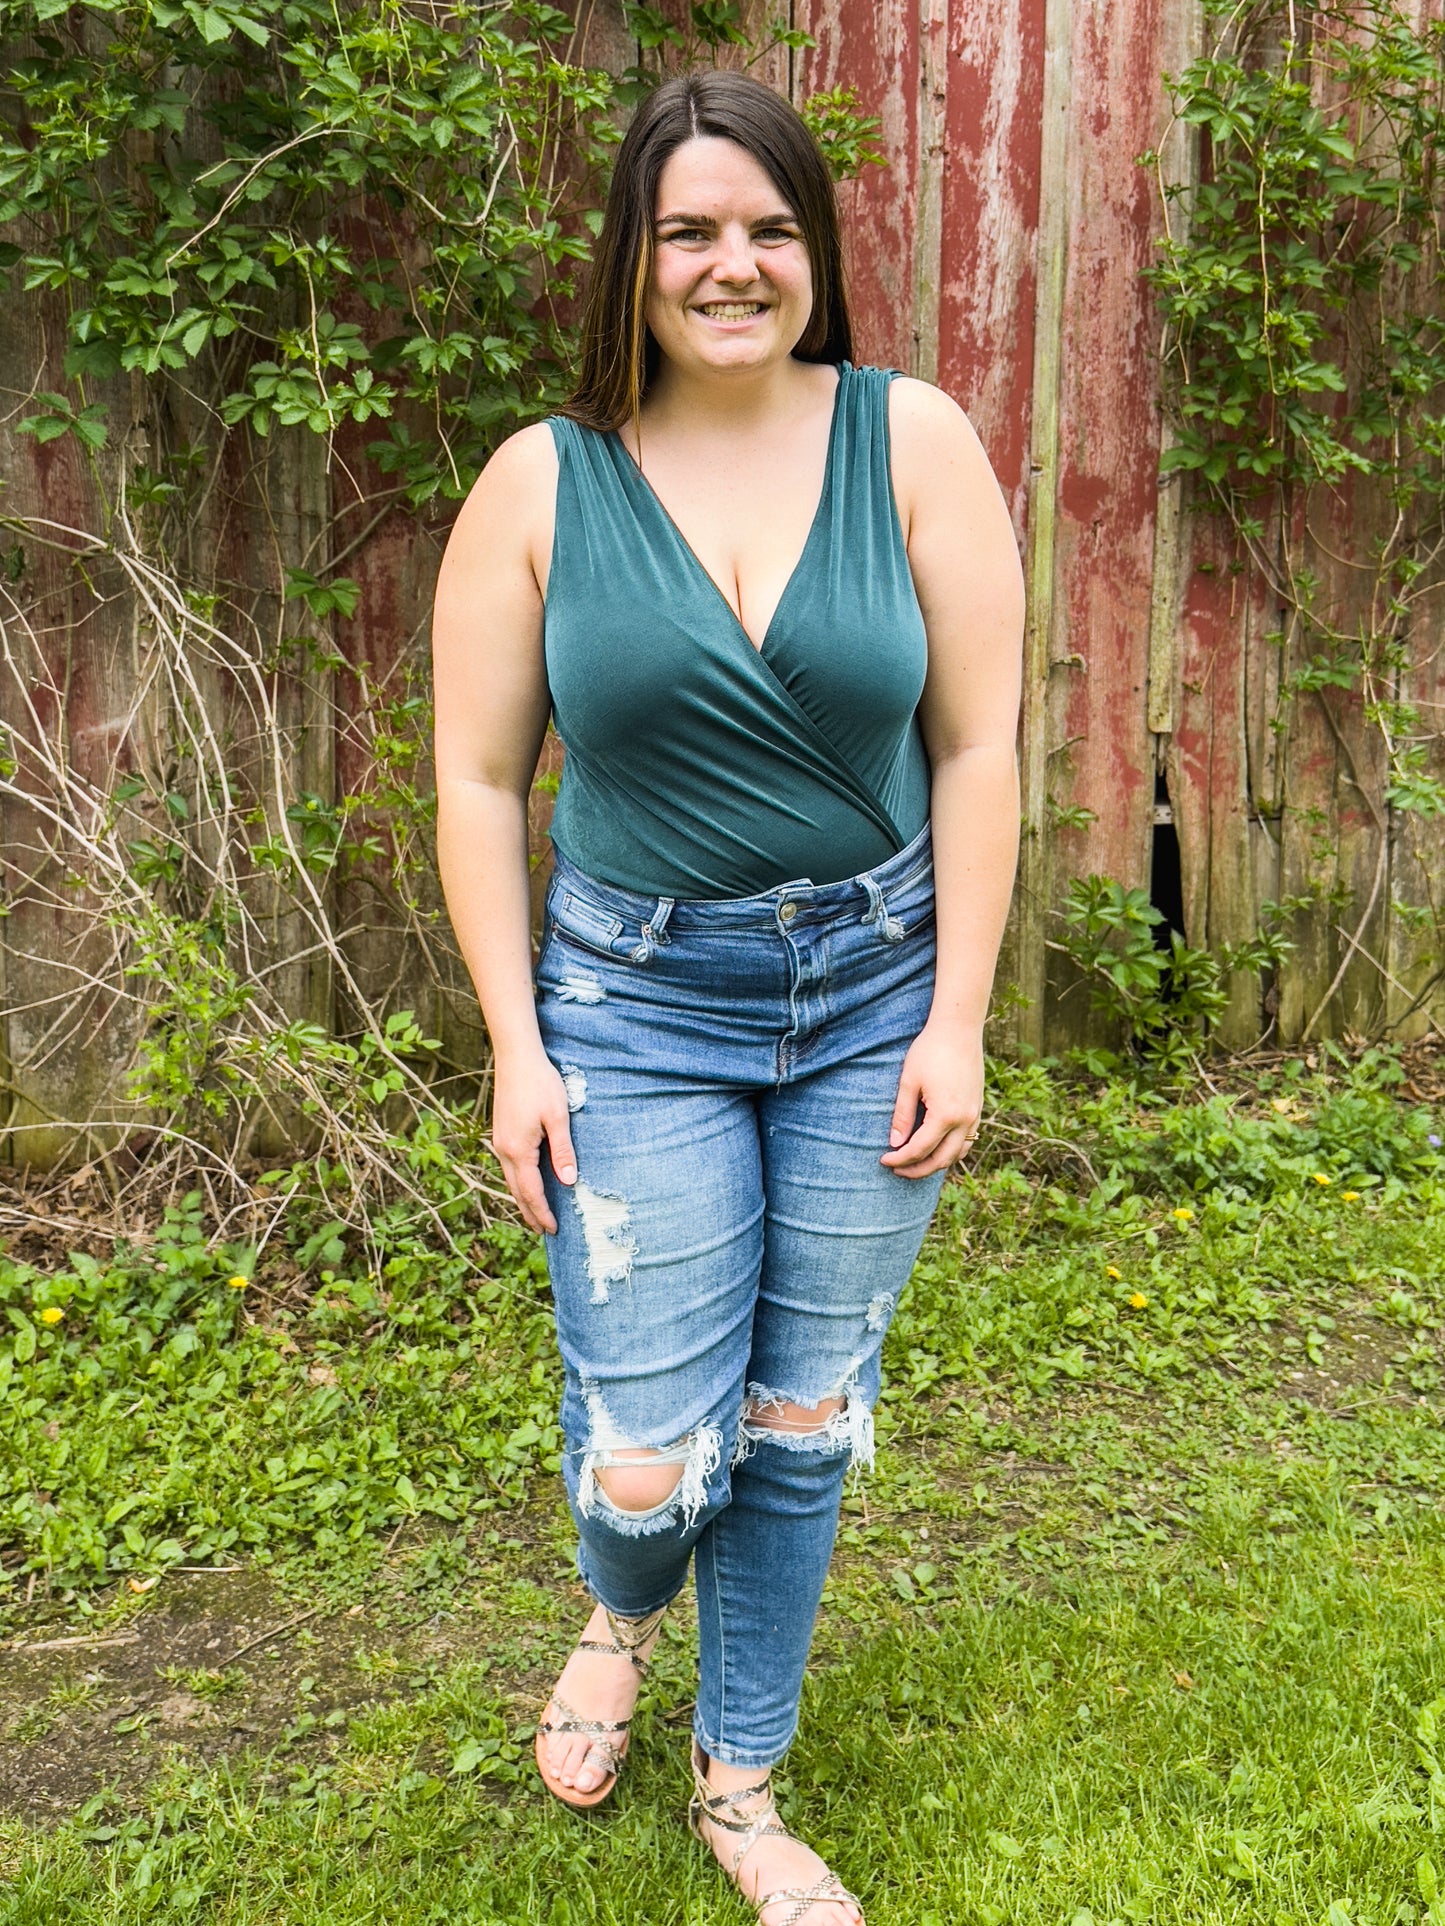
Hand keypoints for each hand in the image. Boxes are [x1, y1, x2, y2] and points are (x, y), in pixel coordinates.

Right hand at [490, 1050, 576, 1233]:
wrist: (517, 1057)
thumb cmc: (541, 1083)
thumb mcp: (558, 1117)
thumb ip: (563, 1150)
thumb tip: (568, 1181)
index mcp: (518, 1150)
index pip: (531, 1191)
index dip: (542, 1212)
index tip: (553, 1229)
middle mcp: (504, 1149)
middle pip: (516, 1191)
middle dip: (530, 1212)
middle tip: (544, 1231)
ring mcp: (499, 1141)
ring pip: (510, 1180)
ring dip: (523, 1199)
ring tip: (535, 1214)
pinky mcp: (501, 1132)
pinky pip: (509, 1166)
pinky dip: (519, 1182)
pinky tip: (526, 1183)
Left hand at [881, 1020, 983, 1177]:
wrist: (958, 1029)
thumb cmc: (930, 1051)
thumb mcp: (908, 1082)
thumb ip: (902, 1115)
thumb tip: (895, 1143)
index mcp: (946, 1115)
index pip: (920, 1149)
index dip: (900, 1158)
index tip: (884, 1159)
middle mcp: (965, 1120)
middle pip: (941, 1160)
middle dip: (917, 1169)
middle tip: (896, 1169)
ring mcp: (975, 1115)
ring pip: (958, 1154)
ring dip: (937, 1163)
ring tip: (915, 1163)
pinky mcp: (978, 1108)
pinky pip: (968, 1140)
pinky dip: (952, 1150)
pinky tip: (936, 1147)